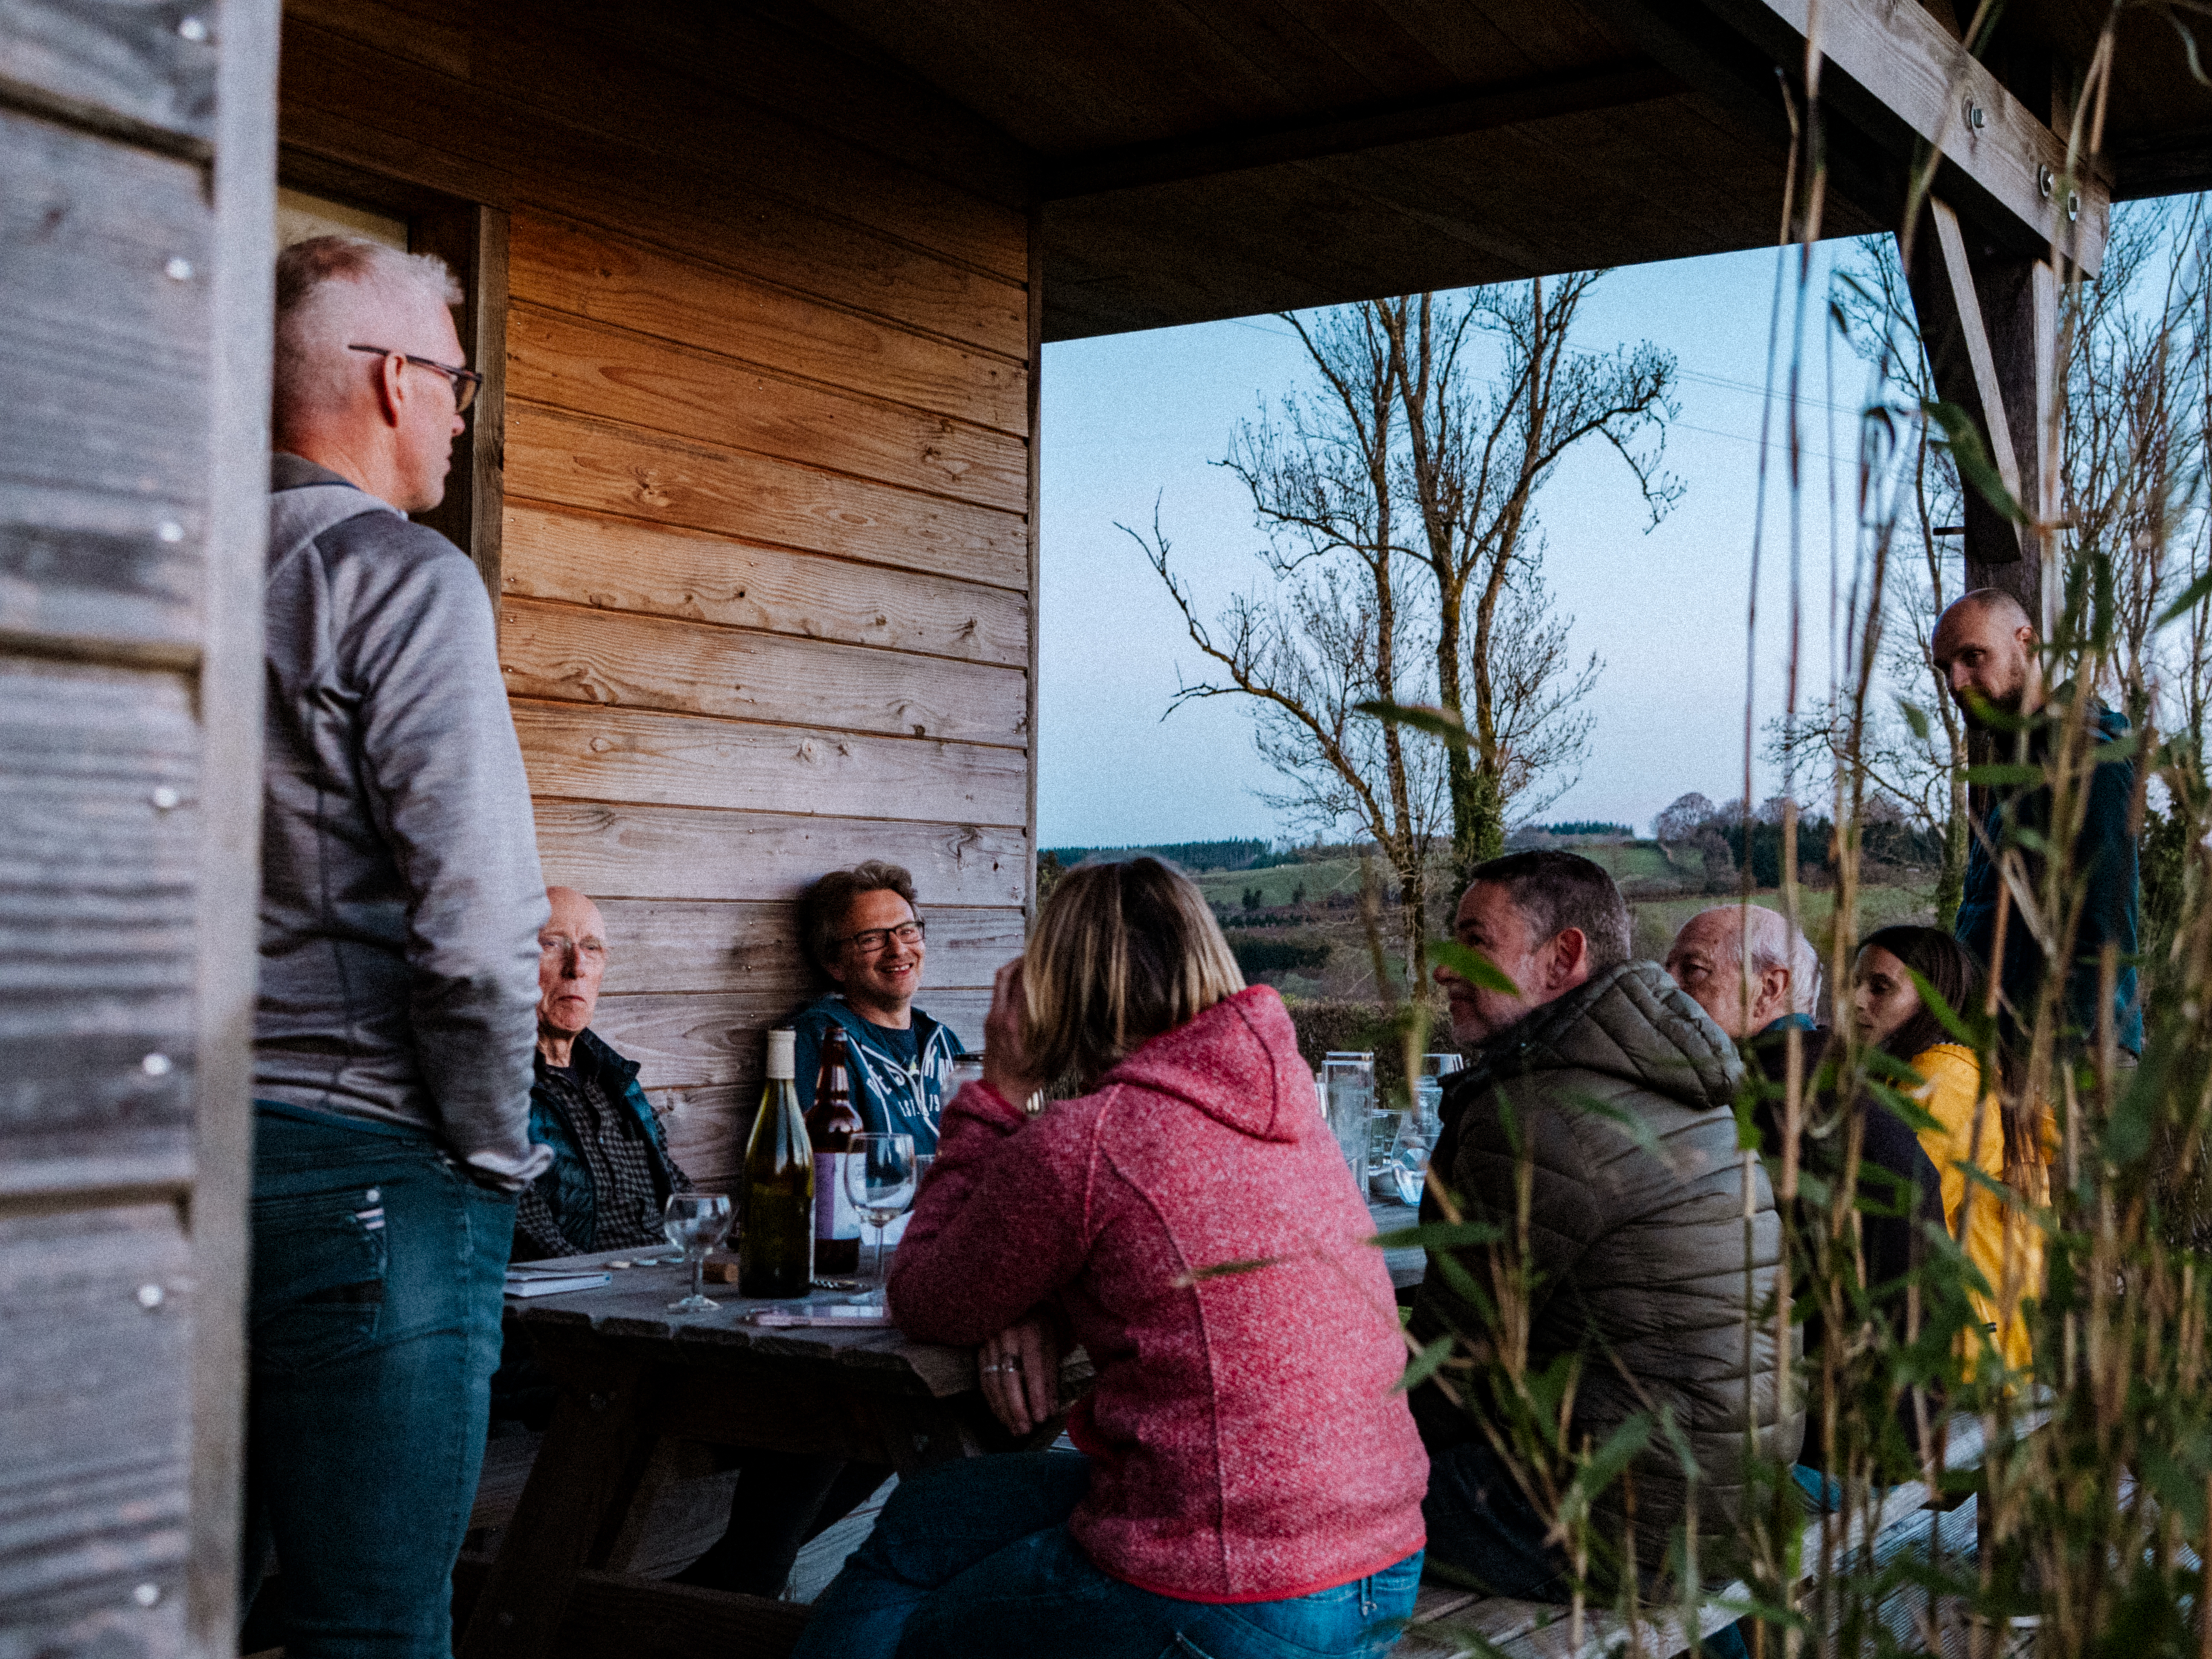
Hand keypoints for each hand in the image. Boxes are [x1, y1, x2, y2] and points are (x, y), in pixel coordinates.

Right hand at [977, 1316, 1060, 1435]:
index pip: (1033, 1368)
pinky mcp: (979, 1349)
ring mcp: (990, 1341)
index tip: (1041, 1418)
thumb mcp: (1053, 1344)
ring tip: (1015, 1429)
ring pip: (993, 1381)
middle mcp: (1007, 1335)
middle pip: (1009, 1377)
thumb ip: (1051, 1376)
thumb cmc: (1040, 1326)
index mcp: (1031, 1331)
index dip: (1036, 1395)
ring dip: (1003, 1409)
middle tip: (1025, 1430)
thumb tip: (1051, 1409)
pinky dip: (992, 1401)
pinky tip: (1001, 1415)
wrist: (1019, 1303)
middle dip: (1017, 1408)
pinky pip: (983, 1379)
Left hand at [982, 958, 1046, 1108]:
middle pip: (1005, 975)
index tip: (1049, 959)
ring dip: (1014, 970)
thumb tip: (1072, 1008)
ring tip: (1031, 964)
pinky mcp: (989, 1022)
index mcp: (1013, 1023)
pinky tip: (1025, 986)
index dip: (1036, 967)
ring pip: (999, 982)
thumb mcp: (1049, 1054)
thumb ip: (1057, 1030)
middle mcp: (998, 1016)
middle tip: (1037, 952)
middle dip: (1021, 960)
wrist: (999, 1095)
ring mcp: (991, 1018)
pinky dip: (1010, 984)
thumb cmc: (1024, 1079)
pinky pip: (998, 994)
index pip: (1023, 983)